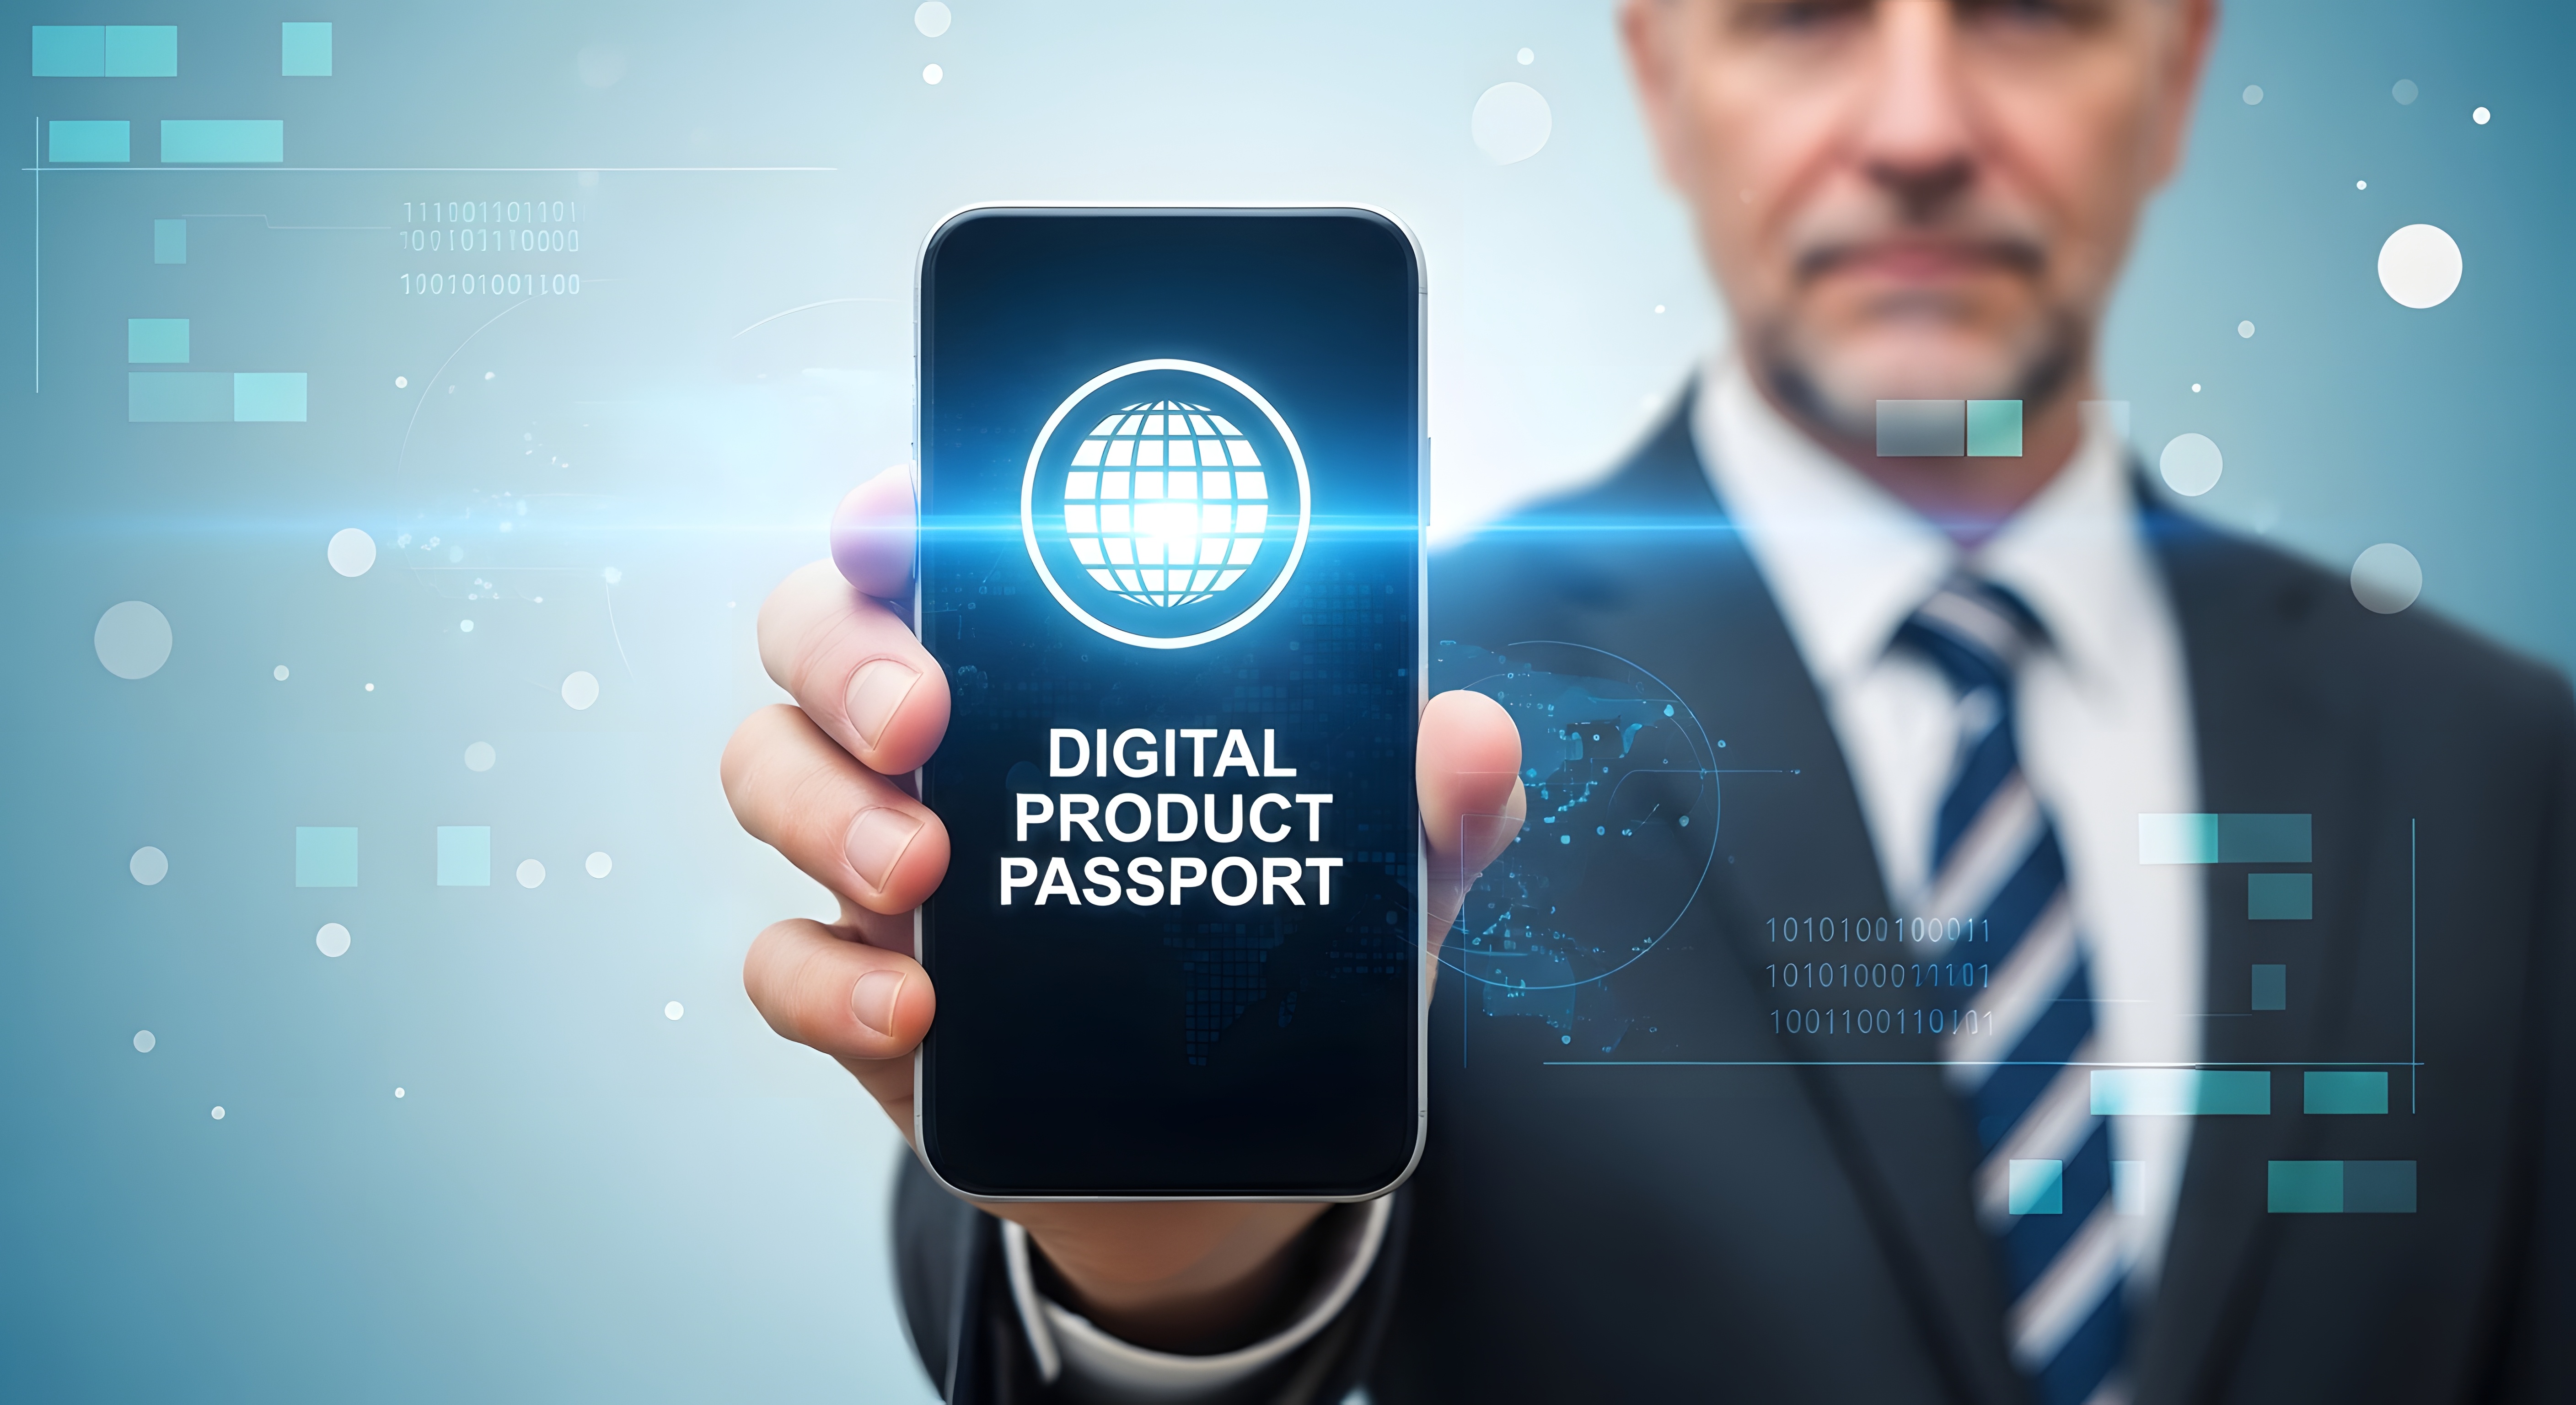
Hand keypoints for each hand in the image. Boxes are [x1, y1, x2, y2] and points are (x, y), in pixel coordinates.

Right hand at [721, 465, 1524, 1349]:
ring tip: (926, 869)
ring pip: (772, 775)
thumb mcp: (1380, 872)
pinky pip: (782, 965)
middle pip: (818, 634)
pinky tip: (912, 1012)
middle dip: (845, 654)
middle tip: (923, 711)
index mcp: (1046, 665)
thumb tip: (1471, 736)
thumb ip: (1433, 802)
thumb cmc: (1283, 953)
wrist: (1232, 1151)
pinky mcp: (868, 992)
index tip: (905, 514)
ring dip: (827, 809)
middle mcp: (946, 738)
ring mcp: (891, 862)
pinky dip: (827, 984)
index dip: (904, 506)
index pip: (943, 541)